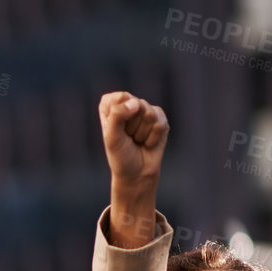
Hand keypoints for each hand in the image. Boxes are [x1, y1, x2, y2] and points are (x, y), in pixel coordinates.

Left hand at [99, 92, 167, 246]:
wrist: (137, 173)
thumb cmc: (120, 155)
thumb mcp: (111, 136)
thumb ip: (117, 116)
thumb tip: (135, 103)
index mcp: (111, 105)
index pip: (120, 97)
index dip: (119, 114)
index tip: (116, 129)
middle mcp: (129, 104)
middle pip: (137, 105)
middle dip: (132, 126)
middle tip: (128, 138)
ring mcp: (146, 110)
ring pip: (149, 114)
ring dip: (142, 133)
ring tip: (137, 141)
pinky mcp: (160, 118)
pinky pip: (160, 124)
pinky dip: (153, 138)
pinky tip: (148, 143)